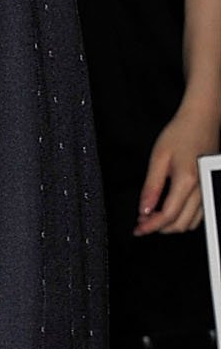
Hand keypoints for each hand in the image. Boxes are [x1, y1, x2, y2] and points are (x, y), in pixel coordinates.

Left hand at [134, 106, 217, 236]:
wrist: (202, 119)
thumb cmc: (180, 133)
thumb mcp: (158, 158)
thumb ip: (151, 187)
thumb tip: (143, 210)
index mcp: (187, 180)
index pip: (167, 215)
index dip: (150, 226)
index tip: (138, 229)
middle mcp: (202, 187)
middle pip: (181, 223)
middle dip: (159, 227)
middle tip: (142, 222)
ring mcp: (209, 188)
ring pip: (192, 222)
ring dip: (172, 224)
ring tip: (154, 216)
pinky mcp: (211, 186)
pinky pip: (201, 213)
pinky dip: (184, 217)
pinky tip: (170, 209)